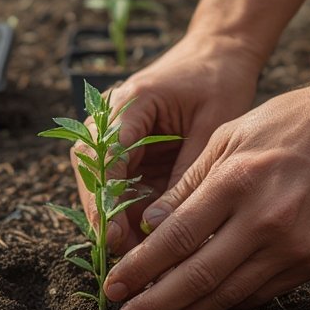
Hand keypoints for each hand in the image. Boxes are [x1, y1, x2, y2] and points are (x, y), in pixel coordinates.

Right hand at [71, 32, 262, 252]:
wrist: (218, 53)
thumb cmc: (219, 81)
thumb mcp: (213, 127)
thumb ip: (188, 173)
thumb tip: (167, 227)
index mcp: (131, 101)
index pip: (105, 156)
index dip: (107, 200)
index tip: (115, 236)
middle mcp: (110, 114)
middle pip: (90, 171)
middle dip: (102, 215)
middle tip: (120, 254)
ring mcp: (113, 130)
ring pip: (97, 181)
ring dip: (111, 216)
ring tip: (132, 255)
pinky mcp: (124, 145)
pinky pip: (116, 182)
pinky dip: (125, 210)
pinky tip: (140, 240)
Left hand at [102, 80, 309, 309]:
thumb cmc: (290, 121)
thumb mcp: (229, 136)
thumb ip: (188, 184)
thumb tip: (149, 226)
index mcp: (237, 181)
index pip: (175, 237)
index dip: (139, 267)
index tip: (111, 285)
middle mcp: (264, 220)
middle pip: (196, 277)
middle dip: (153, 304)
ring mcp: (293, 246)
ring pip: (227, 295)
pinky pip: (259, 294)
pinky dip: (224, 305)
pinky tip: (199, 308)